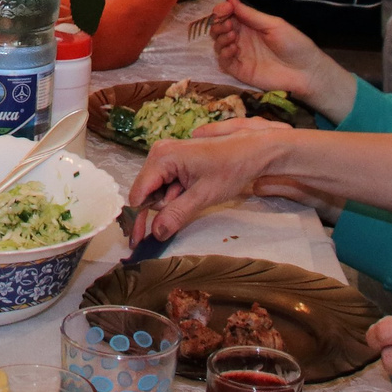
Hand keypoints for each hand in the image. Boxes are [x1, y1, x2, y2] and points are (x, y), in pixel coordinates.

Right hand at [127, 119, 297, 239]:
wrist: (253, 151)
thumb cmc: (231, 168)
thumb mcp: (203, 196)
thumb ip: (176, 214)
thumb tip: (156, 233)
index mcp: (162, 157)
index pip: (138, 193)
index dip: (138, 218)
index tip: (139, 240)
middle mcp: (160, 153)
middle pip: (145, 192)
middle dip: (158, 209)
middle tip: (175, 217)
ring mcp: (167, 155)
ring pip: (156, 190)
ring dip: (170, 202)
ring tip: (194, 197)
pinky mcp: (176, 160)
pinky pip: (166, 184)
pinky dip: (176, 195)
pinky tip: (192, 193)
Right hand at [209, 0, 353, 115]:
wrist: (306, 71)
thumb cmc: (294, 44)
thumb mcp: (273, 24)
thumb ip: (251, 14)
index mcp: (250, 25)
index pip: (228, 15)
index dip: (222, 10)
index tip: (224, 8)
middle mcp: (242, 39)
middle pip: (219, 29)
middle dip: (218, 24)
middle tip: (228, 24)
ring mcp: (240, 55)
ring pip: (218, 44)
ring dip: (221, 38)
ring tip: (232, 36)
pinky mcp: (239, 71)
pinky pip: (223, 61)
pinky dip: (223, 53)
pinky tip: (234, 49)